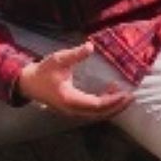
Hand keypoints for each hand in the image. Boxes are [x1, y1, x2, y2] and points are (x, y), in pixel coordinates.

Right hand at [17, 43, 133, 118]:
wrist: (28, 83)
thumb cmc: (43, 71)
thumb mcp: (58, 60)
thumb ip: (75, 55)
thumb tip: (90, 46)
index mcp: (69, 99)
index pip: (95, 105)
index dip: (111, 100)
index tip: (125, 93)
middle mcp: (72, 109)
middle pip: (99, 114)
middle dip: (116, 107)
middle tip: (131, 97)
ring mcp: (72, 111)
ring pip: (96, 114)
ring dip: (112, 107)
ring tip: (124, 95)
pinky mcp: (73, 109)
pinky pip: (92, 111)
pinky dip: (104, 105)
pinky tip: (111, 91)